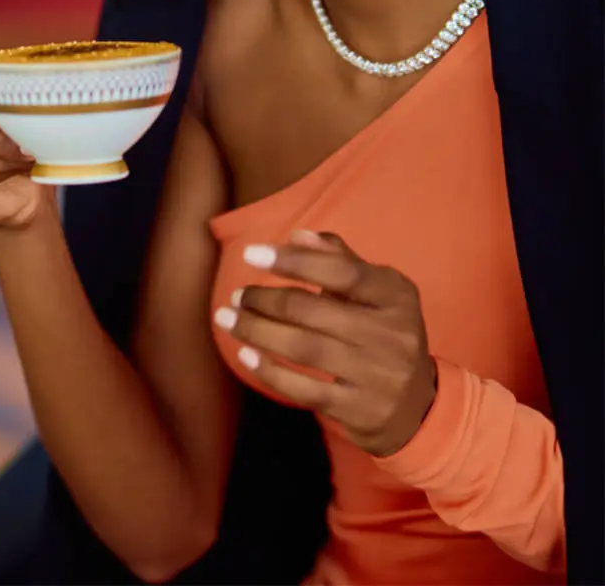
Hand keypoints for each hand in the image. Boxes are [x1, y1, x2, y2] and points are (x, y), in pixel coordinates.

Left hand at [215, 231, 437, 456]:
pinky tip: (245, 355)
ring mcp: (377, 375)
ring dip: (256, 331)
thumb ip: (339, 260)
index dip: (293, 261)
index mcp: (395, 296)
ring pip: (303, 349)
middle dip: (265, 300)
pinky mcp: (360, 409)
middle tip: (237, 296)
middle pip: (312, 310)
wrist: (417, 404)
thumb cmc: (383, 333)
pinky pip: (304, 390)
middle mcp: (391, 334)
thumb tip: (297, 235)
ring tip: (227, 319)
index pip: (342, 271)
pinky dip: (269, 371)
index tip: (251, 254)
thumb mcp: (376, 293)